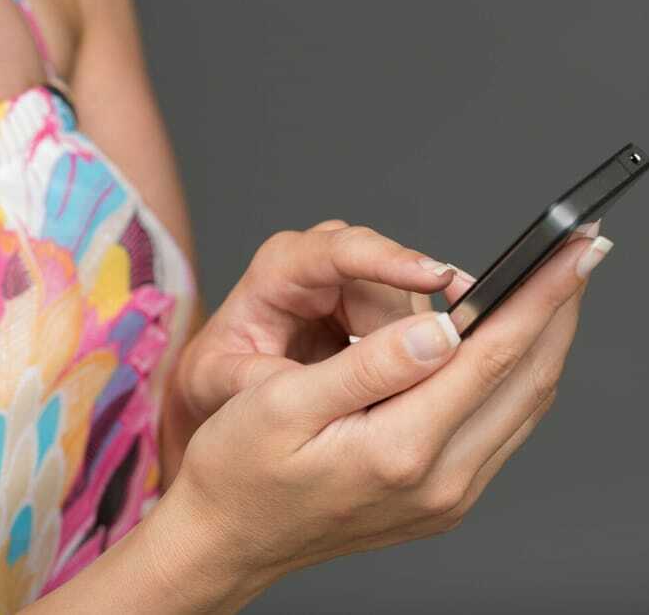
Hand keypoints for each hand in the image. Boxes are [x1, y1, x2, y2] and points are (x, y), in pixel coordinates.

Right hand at [154, 219, 612, 611]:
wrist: (229, 541)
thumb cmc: (240, 469)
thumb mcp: (283, 404)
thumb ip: (371, 366)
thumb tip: (443, 327)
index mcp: (401, 450)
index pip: (493, 356)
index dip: (540, 296)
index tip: (575, 250)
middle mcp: (441, 480)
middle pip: (526, 379)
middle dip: (561, 309)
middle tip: (583, 252)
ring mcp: (449, 495)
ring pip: (523, 405)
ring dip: (546, 341)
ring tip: (557, 286)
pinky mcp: (446, 497)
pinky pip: (501, 426)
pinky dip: (517, 376)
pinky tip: (513, 342)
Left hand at [166, 220, 462, 437]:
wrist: (219, 394)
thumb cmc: (213, 381)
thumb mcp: (222, 383)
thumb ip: (272, 378)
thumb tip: (338, 380)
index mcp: (279, 270)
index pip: (341, 251)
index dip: (390, 260)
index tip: (434, 276)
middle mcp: (324, 264)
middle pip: (391, 281)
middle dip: (409, 331)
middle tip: (417, 381)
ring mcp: (356, 283)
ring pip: (413, 304)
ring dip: (417, 348)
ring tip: (392, 397)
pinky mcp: (377, 307)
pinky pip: (418, 322)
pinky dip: (429, 350)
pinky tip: (434, 378)